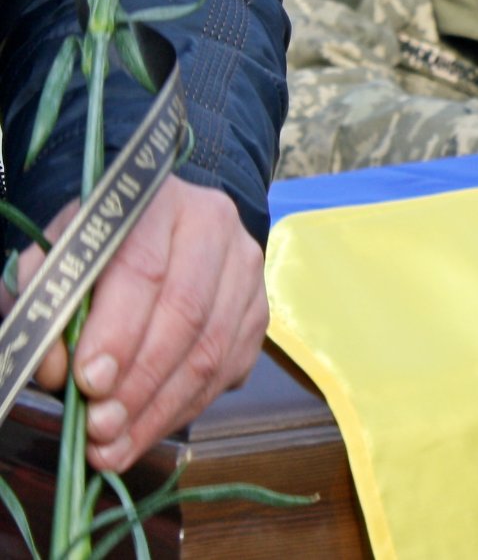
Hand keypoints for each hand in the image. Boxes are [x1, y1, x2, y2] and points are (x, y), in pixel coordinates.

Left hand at [11, 179, 265, 473]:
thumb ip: (44, 308)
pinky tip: (146, 431)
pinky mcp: (261, 308)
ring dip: (161, 408)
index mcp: (159, 201)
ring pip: (212, 349)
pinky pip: (229, 369)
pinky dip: (185, 409)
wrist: (158, 233)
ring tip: (114, 448)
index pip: (144, 269)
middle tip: (99, 430)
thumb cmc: (97, 252)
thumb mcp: (56, 264)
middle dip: (139, 382)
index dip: (118, 331)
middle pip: (186, 313)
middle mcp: (216, 225)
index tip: (88, 384)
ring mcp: (248, 268)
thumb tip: (57, 371)